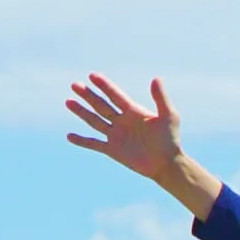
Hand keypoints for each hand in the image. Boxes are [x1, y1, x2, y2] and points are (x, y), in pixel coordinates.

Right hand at [62, 73, 186, 178]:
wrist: (167, 163)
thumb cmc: (170, 139)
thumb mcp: (168, 116)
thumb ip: (161, 98)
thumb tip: (156, 78)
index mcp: (133, 111)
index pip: (115, 95)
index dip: (104, 86)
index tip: (92, 76)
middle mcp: (122, 121)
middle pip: (101, 106)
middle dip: (88, 96)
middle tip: (74, 85)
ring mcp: (116, 135)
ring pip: (95, 121)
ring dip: (81, 112)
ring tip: (68, 101)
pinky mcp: (113, 150)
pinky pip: (94, 144)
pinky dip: (82, 140)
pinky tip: (69, 136)